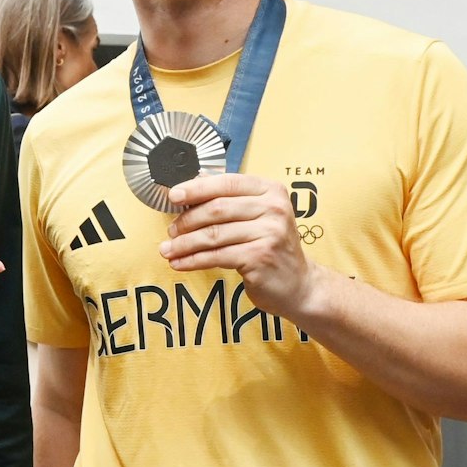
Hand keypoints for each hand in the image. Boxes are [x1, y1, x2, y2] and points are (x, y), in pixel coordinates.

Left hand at [159, 173, 320, 319]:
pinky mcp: (260, 257)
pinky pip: (216, 256)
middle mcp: (274, 209)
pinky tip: (180, 263)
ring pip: (213, 234)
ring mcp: (269, 233)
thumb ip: (230, 200)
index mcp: (271, 191)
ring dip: (184, 243)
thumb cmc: (270, 246)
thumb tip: (189, 187)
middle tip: (171, 230)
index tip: (173, 196)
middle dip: (186, 220)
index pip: (227, 182)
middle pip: (216, 209)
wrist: (299, 284)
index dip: (196, 188)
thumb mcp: (258, 216)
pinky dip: (192, 260)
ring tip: (168, 249)